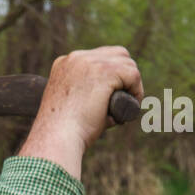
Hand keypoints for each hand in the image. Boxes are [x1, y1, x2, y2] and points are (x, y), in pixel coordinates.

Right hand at [18, 46, 143, 178]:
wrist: (57, 140)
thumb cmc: (62, 135)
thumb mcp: (70, 109)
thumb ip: (87, 99)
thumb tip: (114, 104)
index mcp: (64, 64)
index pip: (97, 59)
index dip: (110, 76)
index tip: (113, 96)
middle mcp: (76, 58)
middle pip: (115, 54)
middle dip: (124, 75)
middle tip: (124, 100)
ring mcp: (90, 62)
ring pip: (126, 63)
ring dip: (131, 84)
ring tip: (127, 107)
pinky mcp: (104, 71)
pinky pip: (133, 75)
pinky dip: (137, 91)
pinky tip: (132, 107)